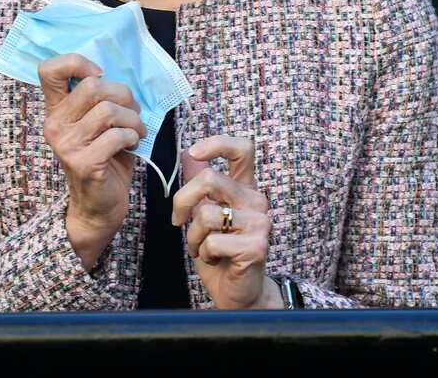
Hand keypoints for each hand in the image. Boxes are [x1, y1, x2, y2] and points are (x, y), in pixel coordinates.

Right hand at [39, 53, 145, 269]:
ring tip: (136, 131)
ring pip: (109, 110)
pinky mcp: (84, 163)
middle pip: (92, 86)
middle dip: (123, 95)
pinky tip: (133, 144)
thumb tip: (120, 74)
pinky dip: (133, 136)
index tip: (100, 76)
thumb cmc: (103, 157)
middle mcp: (55, 125)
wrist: (98, 205)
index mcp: (55, 110)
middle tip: (132, 112)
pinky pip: (117, 135)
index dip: (78, 62)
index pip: (49, 69)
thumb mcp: (96, 124)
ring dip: (133, 119)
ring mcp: (67, 145)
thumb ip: (98, 99)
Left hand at [172, 135, 280, 309]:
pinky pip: (212, 242)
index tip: (195, 153)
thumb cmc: (220, 254)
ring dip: (194, 236)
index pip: (242, 149)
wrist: (237, 294)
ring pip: (206, 214)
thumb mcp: (205, 215)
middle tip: (177, 220)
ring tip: (203, 248)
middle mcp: (256, 201)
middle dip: (182, 200)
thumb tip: (188, 155)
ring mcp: (259, 223)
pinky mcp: (256, 246)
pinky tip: (215, 260)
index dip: (218, 144)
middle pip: (210, 178)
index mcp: (245, 189)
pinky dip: (204, 254)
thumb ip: (201, 187)